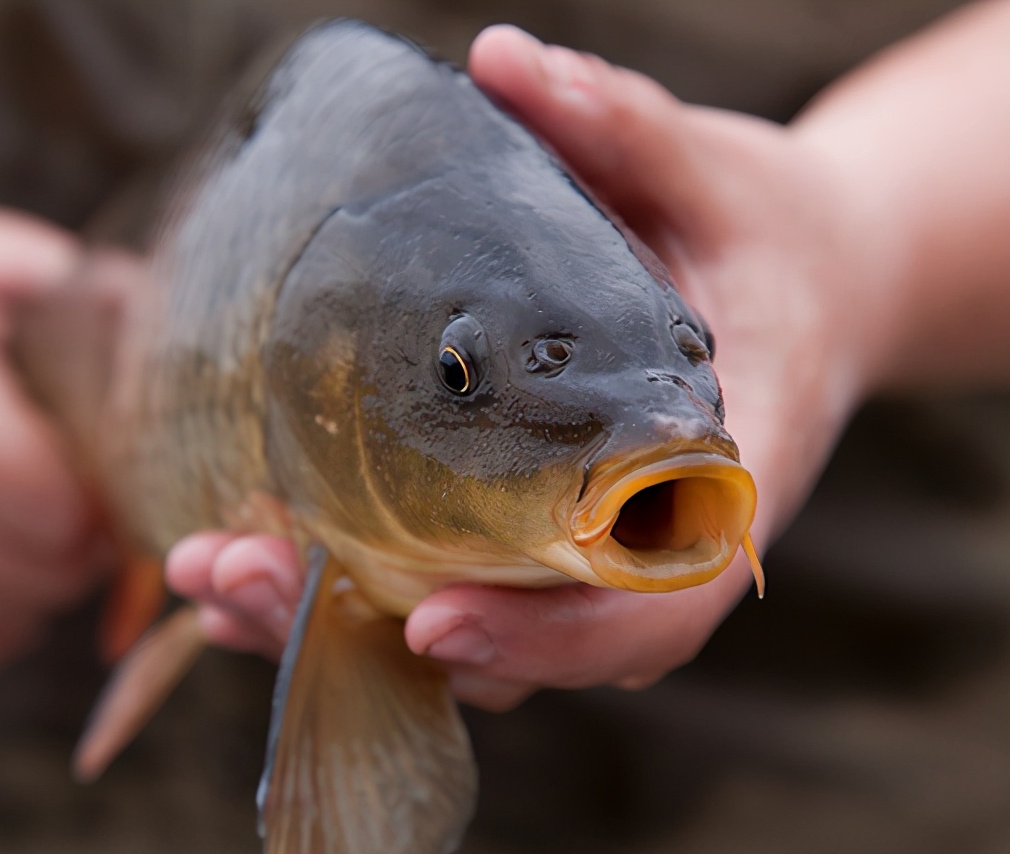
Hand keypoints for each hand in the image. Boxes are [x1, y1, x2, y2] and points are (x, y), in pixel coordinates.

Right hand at [0, 178, 106, 673]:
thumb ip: (99, 301)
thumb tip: (192, 353)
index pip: (57, 515)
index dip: (108, 501)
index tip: (113, 469)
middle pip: (43, 575)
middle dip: (89, 544)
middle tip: (90, 498)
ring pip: (9, 619)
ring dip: (50, 582)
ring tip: (43, 518)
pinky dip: (3, 614)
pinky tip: (2, 552)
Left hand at [165, 27, 885, 707]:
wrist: (802, 287)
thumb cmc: (767, 240)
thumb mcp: (720, 179)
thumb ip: (628, 129)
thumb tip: (506, 60)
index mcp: (718, 485)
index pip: (648, 609)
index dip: (547, 637)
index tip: (430, 619)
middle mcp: (644, 547)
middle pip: (523, 650)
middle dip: (370, 637)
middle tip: (238, 580)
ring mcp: (583, 552)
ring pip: (466, 637)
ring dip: (329, 627)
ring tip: (208, 569)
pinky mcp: (531, 530)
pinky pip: (442, 587)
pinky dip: (343, 589)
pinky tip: (247, 543)